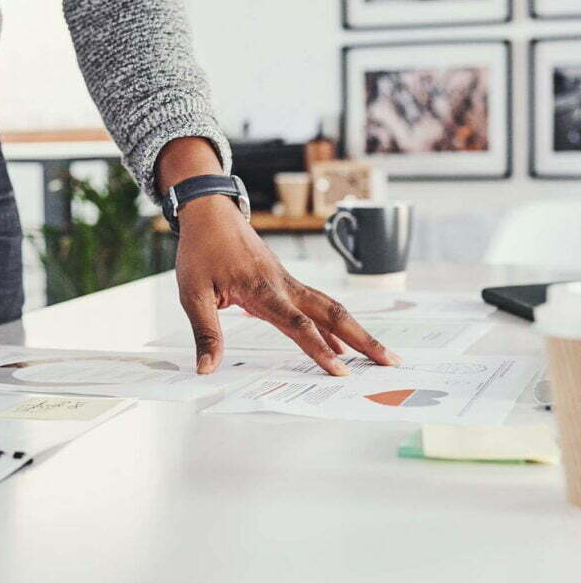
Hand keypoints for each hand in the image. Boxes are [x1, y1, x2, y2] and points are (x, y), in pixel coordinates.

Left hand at [175, 196, 399, 374]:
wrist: (209, 213)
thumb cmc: (200, 251)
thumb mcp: (192, 294)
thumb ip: (206, 332)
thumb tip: (206, 368)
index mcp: (261, 290)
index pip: (297, 324)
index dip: (319, 349)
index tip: (340, 370)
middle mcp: (283, 284)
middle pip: (332, 313)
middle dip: (363, 338)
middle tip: (389, 362)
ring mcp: (287, 281)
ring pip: (330, 307)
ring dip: (355, 331)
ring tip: (376, 356)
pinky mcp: (285, 280)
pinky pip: (316, 304)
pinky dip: (332, 324)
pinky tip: (339, 343)